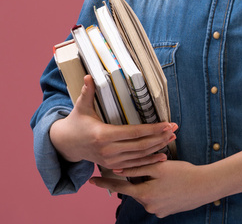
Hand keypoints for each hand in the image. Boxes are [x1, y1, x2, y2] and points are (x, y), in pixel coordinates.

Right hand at [49, 75, 177, 168]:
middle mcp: (108, 151)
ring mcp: (111, 161)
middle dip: (160, 138)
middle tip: (174, 129)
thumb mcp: (81, 107)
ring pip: (139, 157)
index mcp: (103, 135)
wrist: (66, 144)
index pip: (133, 133)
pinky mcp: (112, 165)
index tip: (166, 124)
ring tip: (172, 138)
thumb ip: (87, 92)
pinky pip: (134, 165)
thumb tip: (89, 75)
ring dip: (157, 148)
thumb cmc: (76, 122)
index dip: (152, 129)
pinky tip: (162, 157)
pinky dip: (149, 161)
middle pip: (140, 146)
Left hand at [88, 145, 241, 217]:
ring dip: (150, 184)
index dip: (105, 183)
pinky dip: (159, 190)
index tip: (91, 181)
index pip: (119, 187)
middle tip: (150, 169)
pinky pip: (157, 199)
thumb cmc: (183, 173)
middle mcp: (148, 206)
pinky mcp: (166, 211)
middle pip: (135, 189)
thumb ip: (138, 168)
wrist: (205, 186)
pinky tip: (171, 183)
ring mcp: (157, 210)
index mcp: (144, 194)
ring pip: (146, 193)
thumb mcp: (159, 167)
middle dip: (138, 178)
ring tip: (167, 175)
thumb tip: (119, 167)